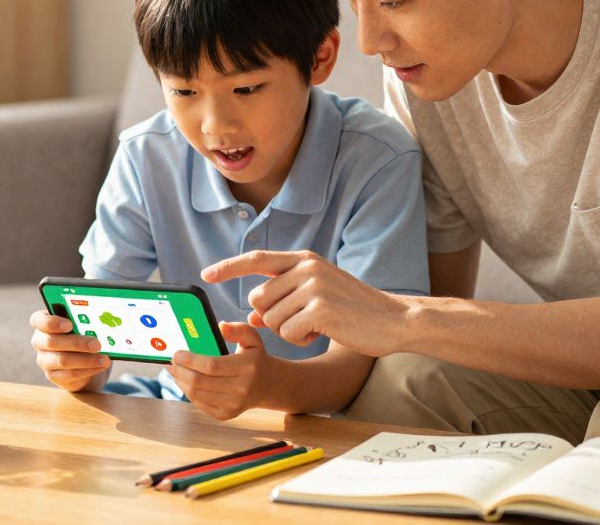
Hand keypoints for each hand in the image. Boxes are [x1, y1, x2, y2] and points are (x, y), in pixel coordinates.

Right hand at [29, 310, 109, 392]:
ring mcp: (44, 360)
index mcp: (42, 322)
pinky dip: (88, 370)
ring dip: (86, 360)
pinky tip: (100, 367)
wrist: (81, 357)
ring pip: (62, 360)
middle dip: (76, 343)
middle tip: (97, 344)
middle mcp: (39, 341)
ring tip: (104, 359)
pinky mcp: (53, 375)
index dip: (52, 322)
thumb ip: (83, 320)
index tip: (69, 325)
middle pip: (51, 342)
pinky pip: (69, 374)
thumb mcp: (80, 323)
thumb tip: (99, 322)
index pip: (38, 320)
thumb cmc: (80, 333)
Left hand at [169, 322, 276, 420]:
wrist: (267, 385)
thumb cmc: (255, 358)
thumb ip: (238, 329)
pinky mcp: (225, 415)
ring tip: (175, 369)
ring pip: (196, 394)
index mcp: (248, 368)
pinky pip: (199, 404)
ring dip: (181, 381)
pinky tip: (184, 380)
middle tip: (171, 361)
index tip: (177, 353)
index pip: (212, 366)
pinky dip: (187, 391)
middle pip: (200, 382)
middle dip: (180, 371)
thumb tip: (220, 326)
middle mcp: (241, 389)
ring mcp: (233, 405)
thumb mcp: (252, 339)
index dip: (191, 360)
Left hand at [201, 250, 411, 357]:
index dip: (228, 267)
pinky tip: (323, 333)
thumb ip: (284, 298)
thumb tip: (251, 314)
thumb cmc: (354, 311)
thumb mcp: (317, 296)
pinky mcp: (320, 309)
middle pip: (258, 298)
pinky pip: (287, 333)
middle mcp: (307, 267)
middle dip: (271, 318)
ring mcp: (314, 286)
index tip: (206, 275)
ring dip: (288, 331)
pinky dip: (300, 340)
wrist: (393, 320)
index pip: (257, 259)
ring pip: (270, 318)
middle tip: (302, 322)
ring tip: (318, 325)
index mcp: (305, 259)